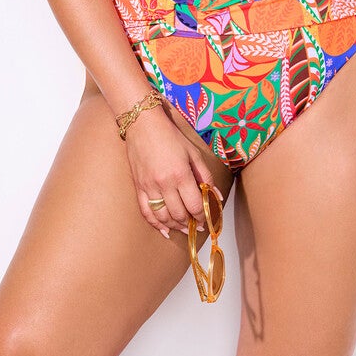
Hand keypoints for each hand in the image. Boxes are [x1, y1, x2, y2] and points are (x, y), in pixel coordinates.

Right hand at [124, 105, 222, 239]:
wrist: (143, 125)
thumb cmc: (170, 136)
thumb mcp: (193, 153)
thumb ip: (206, 176)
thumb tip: (216, 195)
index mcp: (181, 174)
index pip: (194, 205)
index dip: (202, 216)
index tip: (207, 219)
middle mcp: (164, 184)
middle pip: (179, 214)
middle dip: (190, 223)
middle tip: (197, 225)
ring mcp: (149, 187)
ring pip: (163, 217)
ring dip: (175, 226)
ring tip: (184, 227)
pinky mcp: (138, 187)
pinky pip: (146, 212)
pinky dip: (156, 224)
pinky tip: (164, 230)